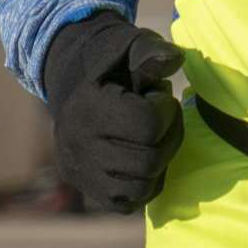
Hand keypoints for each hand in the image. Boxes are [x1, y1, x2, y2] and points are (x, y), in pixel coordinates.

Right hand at [41, 9, 184, 213]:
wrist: (70, 79)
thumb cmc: (107, 60)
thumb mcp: (126, 45)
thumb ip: (150, 50)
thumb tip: (177, 60)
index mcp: (87, 107)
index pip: (148, 124)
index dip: (164, 106)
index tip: (157, 92)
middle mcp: (77, 144)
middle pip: (150, 160)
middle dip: (169, 135)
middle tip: (162, 115)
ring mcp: (79, 171)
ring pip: (142, 186)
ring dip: (160, 160)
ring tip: (153, 134)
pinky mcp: (85, 188)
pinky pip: (129, 202)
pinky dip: (145, 183)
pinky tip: (142, 155)